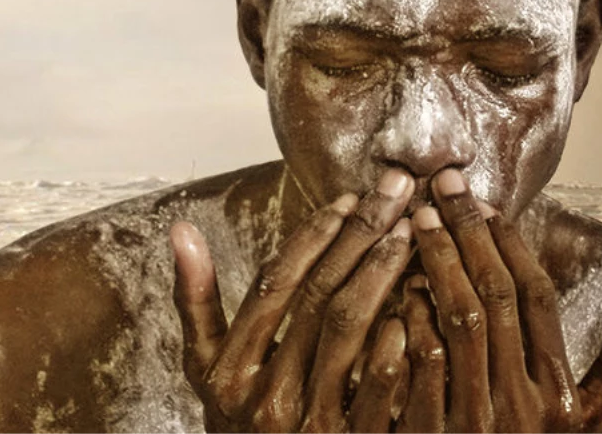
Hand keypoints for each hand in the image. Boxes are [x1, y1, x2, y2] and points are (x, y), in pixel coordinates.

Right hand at [172, 169, 417, 432]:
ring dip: (383, 273)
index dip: (313, 234)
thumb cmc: (241, 426)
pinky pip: (381, 384)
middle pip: (317, 294)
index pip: (274, 282)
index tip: (348, 196)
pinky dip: (399, 339)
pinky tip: (421, 302)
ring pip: (350, 327)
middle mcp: (263, 396)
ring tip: (411, 232)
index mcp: (228, 371)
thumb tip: (180, 229)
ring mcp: (308, 425)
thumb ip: (196, 302)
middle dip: (360, 234)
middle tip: (395, 191)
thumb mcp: (206, 372)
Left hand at [404, 169, 601, 432]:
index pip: (538, 298)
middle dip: (469, 234)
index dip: (512, 245)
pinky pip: (415, 363)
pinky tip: (394, 280)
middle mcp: (523, 406)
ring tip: (416, 218)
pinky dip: (407, 317)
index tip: (488, 202)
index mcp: (561, 397)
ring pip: (455, 320)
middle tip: (443, 185)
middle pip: (496, 296)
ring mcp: (474, 422)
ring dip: (435, 263)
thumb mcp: (589, 423)